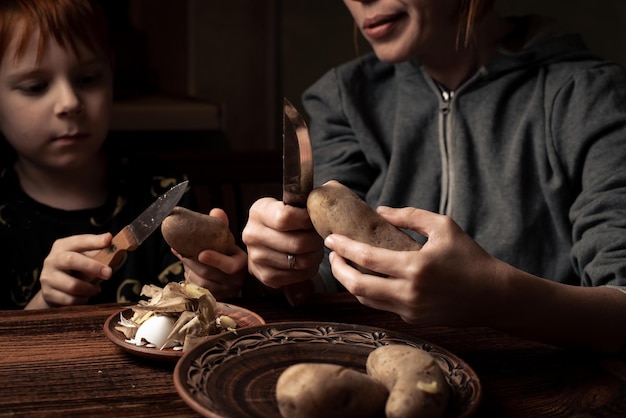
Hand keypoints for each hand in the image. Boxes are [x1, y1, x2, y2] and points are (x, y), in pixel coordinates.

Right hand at [27, 233, 113, 308]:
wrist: (54, 289)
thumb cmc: (75, 269)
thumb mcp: (84, 257)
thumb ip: (97, 252)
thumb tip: (114, 244)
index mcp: (62, 246)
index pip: (78, 241)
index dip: (94, 241)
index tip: (108, 240)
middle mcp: (52, 260)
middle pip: (71, 260)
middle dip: (92, 267)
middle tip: (108, 273)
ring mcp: (47, 277)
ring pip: (72, 285)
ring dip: (89, 288)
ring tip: (96, 289)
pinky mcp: (48, 294)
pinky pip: (70, 299)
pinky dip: (82, 299)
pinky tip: (86, 296)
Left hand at [178, 208, 247, 299]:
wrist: (232, 277)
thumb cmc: (229, 254)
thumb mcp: (228, 241)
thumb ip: (222, 227)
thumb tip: (216, 211)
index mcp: (242, 265)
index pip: (230, 266)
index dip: (215, 260)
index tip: (201, 253)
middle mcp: (235, 282)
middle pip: (209, 273)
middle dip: (191, 260)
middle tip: (178, 249)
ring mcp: (225, 292)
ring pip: (200, 281)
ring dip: (187, 268)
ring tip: (180, 256)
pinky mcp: (214, 299)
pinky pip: (196, 289)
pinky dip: (188, 277)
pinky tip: (186, 268)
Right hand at [242, 197, 323, 287]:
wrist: (269, 242)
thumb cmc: (289, 218)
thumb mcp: (293, 202)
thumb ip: (311, 195)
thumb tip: (330, 189)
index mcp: (258, 211)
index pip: (286, 217)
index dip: (308, 220)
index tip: (316, 220)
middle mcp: (252, 234)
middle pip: (297, 243)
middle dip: (316, 241)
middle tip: (321, 237)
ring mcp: (256, 257)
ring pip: (300, 262)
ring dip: (315, 256)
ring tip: (315, 248)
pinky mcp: (265, 276)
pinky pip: (297, 276)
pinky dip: (308, 269)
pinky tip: (307, 260)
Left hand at [325, 206, 501, 326]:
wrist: (493, 296)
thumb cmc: (470, 256)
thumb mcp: (443, 226)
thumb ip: (409, 216)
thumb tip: (380, 211)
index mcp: (414, 267)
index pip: (366, 258)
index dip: (343, 248)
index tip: (330, 239)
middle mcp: (408, 292)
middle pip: (357, 286)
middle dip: (338, 270)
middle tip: (332, 256)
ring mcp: (409, 309)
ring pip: (366, 299)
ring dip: (351, 283)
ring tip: (346, 266)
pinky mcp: (413, 319)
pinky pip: (383, 304)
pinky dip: (371, 291)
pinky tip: (369, 278)